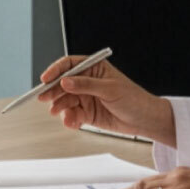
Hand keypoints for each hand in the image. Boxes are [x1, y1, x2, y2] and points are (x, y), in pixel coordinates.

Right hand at [36, 55, 176, 145]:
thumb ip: (86, 85)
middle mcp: (87, 82)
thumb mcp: (109, 89)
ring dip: (61, 108)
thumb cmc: (133, 99)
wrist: (144, 121)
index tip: (45, 79)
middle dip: (53, 91)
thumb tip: (65, 82)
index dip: (55, 70)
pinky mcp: (86, 113)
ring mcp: (86, 98)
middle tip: (45, 99)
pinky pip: (72, 115)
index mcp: (94, 68)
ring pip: (65, 101)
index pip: (69, 65)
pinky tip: (73, 123)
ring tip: (64, 115)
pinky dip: (70, 119)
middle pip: (62, 84)